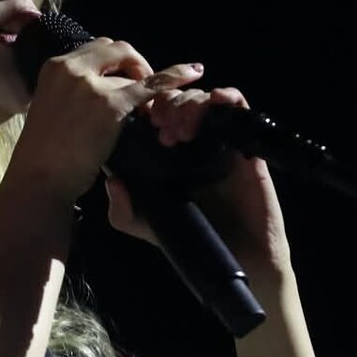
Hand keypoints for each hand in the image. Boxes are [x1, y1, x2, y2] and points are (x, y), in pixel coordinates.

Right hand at [12, 38, 204, 201]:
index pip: (95, 49)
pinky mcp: (111, 104)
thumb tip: (101, 88)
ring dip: (145, 81)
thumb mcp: (51, 107)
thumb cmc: (44, 154)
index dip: (115, 63)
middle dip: (134, 64)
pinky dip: (175, 76)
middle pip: (115, 49)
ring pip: (132, 70)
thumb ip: (72, 90)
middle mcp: (72, 67)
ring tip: (150, 107)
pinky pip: (152, 84)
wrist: (40, 178)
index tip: (124, 80)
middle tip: (141, 89)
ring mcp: (92, 85)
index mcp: (55, 66)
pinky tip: (194, 73)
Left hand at [106, 82, 293, 281]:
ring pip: (206, 99)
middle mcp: (195, 144)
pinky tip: (213, 105)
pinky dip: (226, 97)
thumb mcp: (149, 227)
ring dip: (190, 103)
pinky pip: (239, 109)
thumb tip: (111, 180)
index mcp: (170, 156)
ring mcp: (221, 142)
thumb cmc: (196, 240)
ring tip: (180, 130)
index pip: (158, 114)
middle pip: (180, 99)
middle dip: (167, 104)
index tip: (140, 120)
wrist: (238, 259)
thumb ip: (124, 211)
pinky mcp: (246, 145)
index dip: (147, 107)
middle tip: (160, 125)